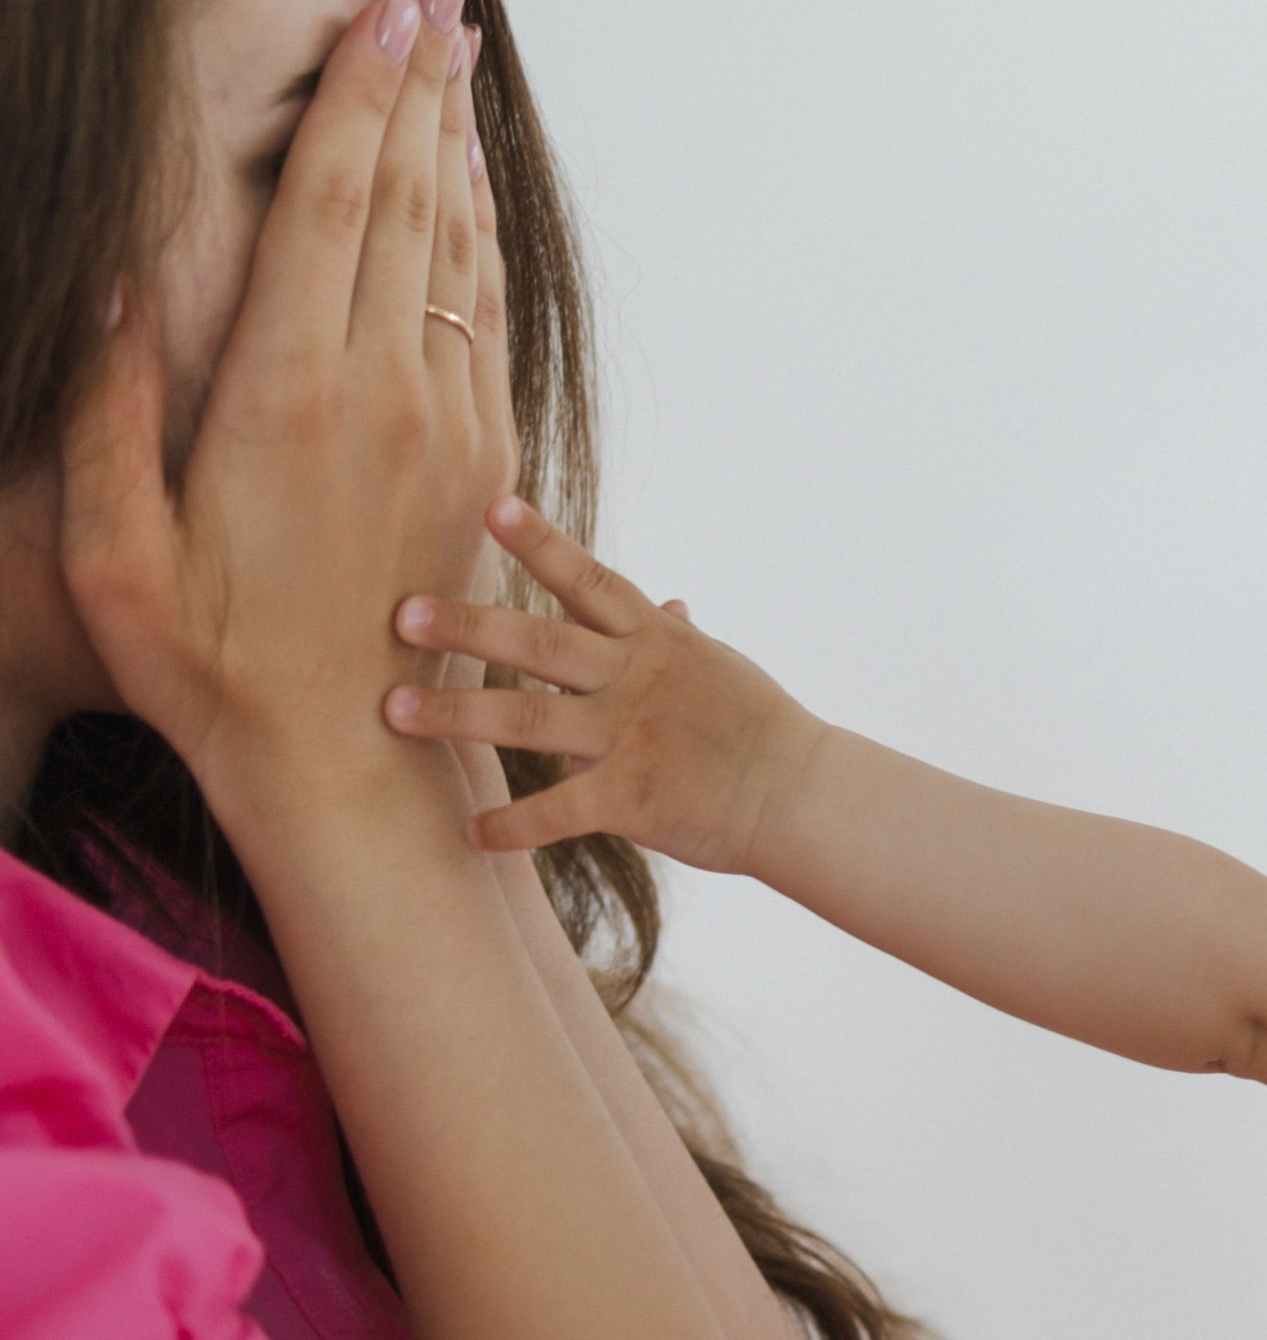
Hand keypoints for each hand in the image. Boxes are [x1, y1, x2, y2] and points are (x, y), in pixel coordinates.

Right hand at [61, 0, 513, 836]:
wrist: (353, 766)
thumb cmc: (210, 666)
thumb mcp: (116, 550)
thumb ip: (108, 410)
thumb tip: (117, 276)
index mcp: (287, 392)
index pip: (333, 203)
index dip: (358, 96)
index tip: (382, 8)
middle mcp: (385, 388)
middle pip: (409, 198)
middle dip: (420, 83)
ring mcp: (448, 419)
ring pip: (459, 244)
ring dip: (456, 140)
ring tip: (457, 50)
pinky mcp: (482, 454)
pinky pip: (486, 312)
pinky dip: (479, 230)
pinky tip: (466, 182)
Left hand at [384, 500, 824, 874]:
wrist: (800, 794)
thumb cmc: (758, 729)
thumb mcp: (718, 668)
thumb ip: (675, 638)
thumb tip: (668, 603)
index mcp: (653, 641)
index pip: (587, 579)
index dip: (538, 542)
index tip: (489, 506)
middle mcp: (636, 679)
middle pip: (538, 643)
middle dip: (466, 627)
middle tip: (401, 614)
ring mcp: (631, 737)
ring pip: (530, 719)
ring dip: (457, 716)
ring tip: (393, 712)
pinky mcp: (633, 798)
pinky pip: (558, 811)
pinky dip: (512, 825)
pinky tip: (469, 833)